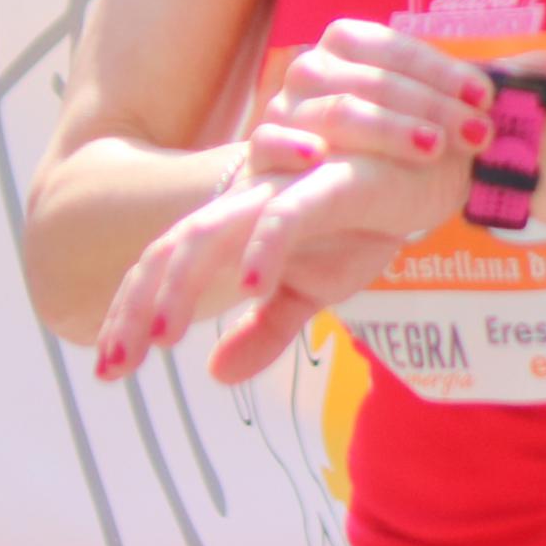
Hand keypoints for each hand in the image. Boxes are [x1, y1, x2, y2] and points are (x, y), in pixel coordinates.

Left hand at [92, 148, 455, 388]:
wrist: (434, 170)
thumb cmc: (367, 219)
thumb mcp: (316, 287)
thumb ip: (267, 330)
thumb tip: (216, 374)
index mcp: (236, 225)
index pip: (165, 265)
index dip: (131, 312)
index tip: (111, 371)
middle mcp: (248, 202)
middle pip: (171, 248)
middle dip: (135, 306)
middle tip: (114, 369)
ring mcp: (285, 188)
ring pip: (213, 230)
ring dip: (180, 285)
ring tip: (162, 338)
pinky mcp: (335, 181)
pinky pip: (288, 212)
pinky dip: (265, 247)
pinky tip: (252, 288)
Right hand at [250, 18, 491, 177]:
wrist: (322, 201)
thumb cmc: (385, 149)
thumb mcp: (424, 114)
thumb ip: (468, 92)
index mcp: (349, 43)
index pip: (398, 49)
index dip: (445, 73)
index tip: (487, 100)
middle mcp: (313, 67)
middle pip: (375, 81)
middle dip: (432, 107)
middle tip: (478, 134)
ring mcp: (285, 108)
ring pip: (336, 111)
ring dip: (388, 130)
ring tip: (433, 148)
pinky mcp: (260, 151)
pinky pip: (269, 143)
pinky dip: (292, 148)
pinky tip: (321, 158)